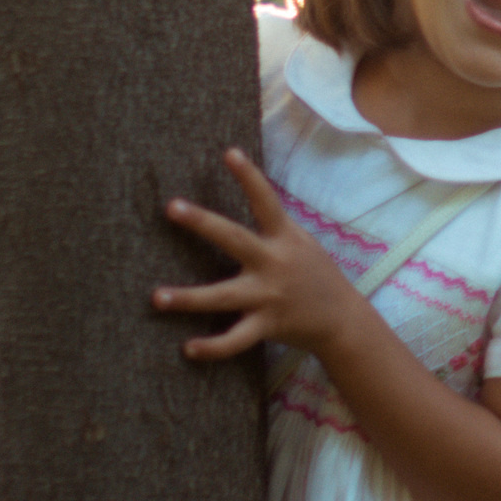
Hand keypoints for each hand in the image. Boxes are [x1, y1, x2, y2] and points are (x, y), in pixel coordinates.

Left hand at [153, 149, 354, 360]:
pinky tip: (189, 348)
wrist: (342, 320)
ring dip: (189, 298)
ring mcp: (269, 296)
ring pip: (223, 296)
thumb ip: (274, 225)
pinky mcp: (267, 325)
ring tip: (157, 298)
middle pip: (234, 239)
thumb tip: (249, 192)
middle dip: (203, 223)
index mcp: (284, 238)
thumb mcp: (301, 242)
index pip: (266, 201)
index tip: (229, 152)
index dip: (249, 176)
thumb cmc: (314, 275)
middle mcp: (274, 263)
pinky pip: (236, 340)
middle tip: (172, 206)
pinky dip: (213, 347)